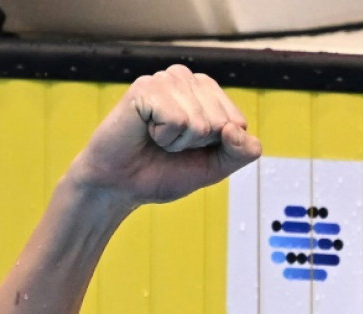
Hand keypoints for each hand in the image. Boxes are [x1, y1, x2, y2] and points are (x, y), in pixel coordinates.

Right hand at [68, 64, 260, 205]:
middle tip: (169, 145)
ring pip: (201, 121)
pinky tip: (147, 132)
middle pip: (222, 121)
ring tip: (157, 138)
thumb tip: (238, 131)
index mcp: (207, 92)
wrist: (121, 186)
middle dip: (197, 144)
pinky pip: (179, 120)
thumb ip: (241, 152)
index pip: (238, 122)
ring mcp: (166, 80)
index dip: (216, 147)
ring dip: (179, 142)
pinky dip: (165, 137)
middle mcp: (188, 79)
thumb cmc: (165, 171)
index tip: (189, 148)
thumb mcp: (215, 167)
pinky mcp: (146, 88)